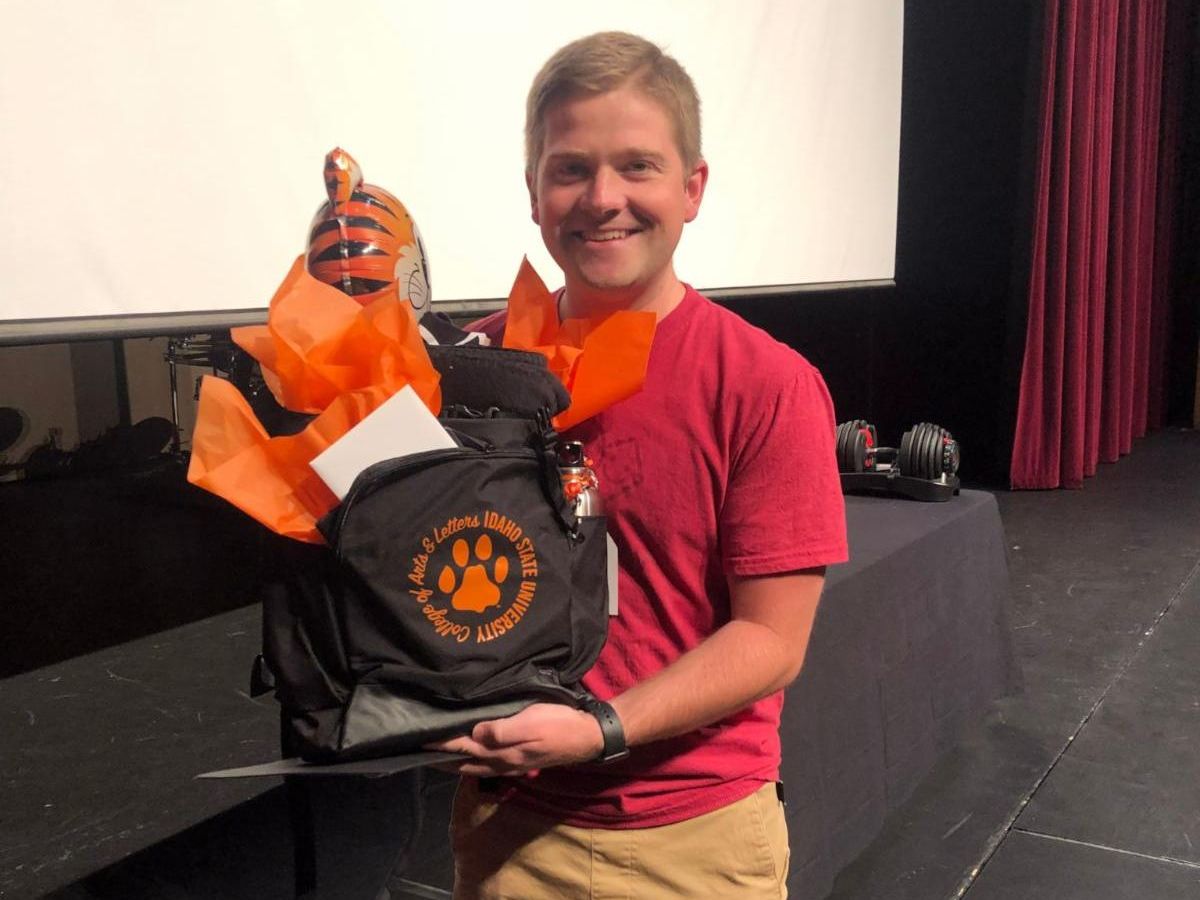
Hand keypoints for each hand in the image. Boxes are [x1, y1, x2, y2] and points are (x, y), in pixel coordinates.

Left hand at [425, 703, 603, 776]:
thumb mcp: (530, 722)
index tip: (422, 740)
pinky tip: (472, 754)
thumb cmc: (558, 724)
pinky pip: (487, 764)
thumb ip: (501, 730)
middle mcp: (502, 762)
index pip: (464, 749)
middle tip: (421, 754)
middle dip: (443, 760)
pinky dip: (472, 761)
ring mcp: (511, 764)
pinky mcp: (519, 759)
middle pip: (465, 764)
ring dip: (455, 763)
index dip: (443, 745)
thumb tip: (474, 733)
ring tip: (440, 757)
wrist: (586, 736)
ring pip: (475, 766)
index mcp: (501, 753)